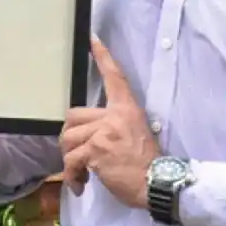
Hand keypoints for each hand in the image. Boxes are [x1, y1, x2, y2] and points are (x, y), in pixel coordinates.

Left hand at [58, 38, 158, 207]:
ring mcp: (103, 132)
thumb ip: (115, 126)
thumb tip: (94, 133)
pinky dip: (72, 176)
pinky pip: (71, 161)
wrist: (156, 183)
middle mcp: (114, 116)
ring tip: (81, 174)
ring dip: (70, 160)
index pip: (114, 78)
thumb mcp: (137, 134)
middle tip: (77, 154)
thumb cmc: (148, 163)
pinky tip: (80, 186)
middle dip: (70, 137)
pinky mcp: (95, 150)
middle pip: (73, 116)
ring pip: (68, 140)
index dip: (103, 58)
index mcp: (126, 109)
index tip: (93, 39)